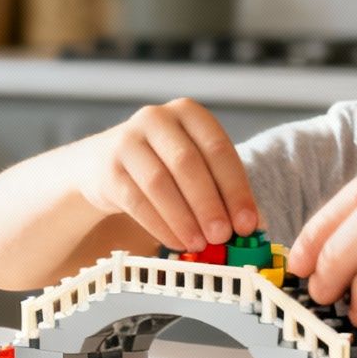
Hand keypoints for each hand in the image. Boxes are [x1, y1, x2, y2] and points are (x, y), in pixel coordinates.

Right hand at [73, 98, 259, 251]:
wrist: (103, 163)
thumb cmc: (161, 164)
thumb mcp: (193, 165)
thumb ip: (222, 190)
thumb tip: (253, 226)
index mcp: (188, 113)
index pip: (218, 149)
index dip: (236, 188)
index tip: (247, 223)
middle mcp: (156, 118)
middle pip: (188, 163)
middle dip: (209, 204)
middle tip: (223, 237)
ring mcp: (127, 140)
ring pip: (160, 182)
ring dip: (183, 219)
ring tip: (199, 244)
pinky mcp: (108, 168)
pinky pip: (136, 200)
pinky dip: (160, 225)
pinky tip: (175, 242)